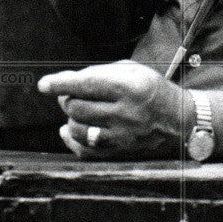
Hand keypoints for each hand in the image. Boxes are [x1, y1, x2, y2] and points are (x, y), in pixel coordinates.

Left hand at [38, 60, 193, 159]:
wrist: (178, 118)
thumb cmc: (151, 88)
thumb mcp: (132, 70)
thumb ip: (100, 73)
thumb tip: (66, 80)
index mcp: (129, 87)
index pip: (87, 84)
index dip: (61, 84)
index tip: (43, 85)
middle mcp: (125, 113)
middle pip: (78, 107)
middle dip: (67, 98)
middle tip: (71, 93)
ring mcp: (122, 136)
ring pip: (78, 129)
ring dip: (71, 117)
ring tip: (78, 109)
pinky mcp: (119, 152)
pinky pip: (85, 150)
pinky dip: (72, 139)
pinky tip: (69, 130)